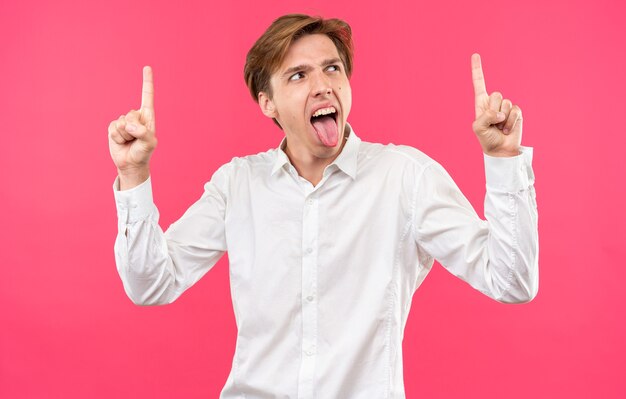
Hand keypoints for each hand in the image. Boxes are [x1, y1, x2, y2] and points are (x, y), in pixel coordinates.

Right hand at [108, 66, 156, 187]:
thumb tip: (129, 124)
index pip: (147, 96)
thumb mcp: (149, 143)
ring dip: (124, 135)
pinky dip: (117, 137)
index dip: (147, 82)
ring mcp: (124, 121)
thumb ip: (143, 133)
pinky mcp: (113, 128)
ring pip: (121, 123)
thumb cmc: (143, 152)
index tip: (147, 67)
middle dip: (133, 129)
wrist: (131, 164)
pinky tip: (121, 142)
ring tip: (130, 142)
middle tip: (136, 139)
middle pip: (130, 115)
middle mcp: (136, 117)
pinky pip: (112, 128)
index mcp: (147, 117)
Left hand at [471, 54, 522, 156]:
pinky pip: (515, 110)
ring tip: (499, 127)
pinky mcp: (516, 112)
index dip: (477, 69)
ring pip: (506, 103)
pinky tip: (507, 129)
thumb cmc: (487, 139)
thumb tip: (500, 112)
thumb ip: (485, 117)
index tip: (475, 54)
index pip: (479, 83)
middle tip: (493, 123)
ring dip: (502, 119)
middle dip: (493, 110)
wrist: (501, 150)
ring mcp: (506, 107)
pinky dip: (510, 122)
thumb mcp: (478, 128)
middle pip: (496, 95)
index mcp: (481, 103)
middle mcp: (493, 103)